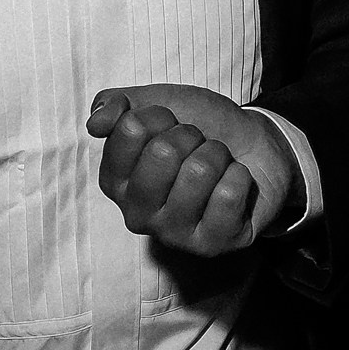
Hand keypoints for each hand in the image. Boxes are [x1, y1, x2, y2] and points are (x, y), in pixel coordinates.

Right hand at [86, 84, 299, 255]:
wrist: (254, 144)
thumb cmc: (200, 126)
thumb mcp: (156, 103)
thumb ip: (115, 106)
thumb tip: (94, 125)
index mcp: (115, 181)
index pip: (131, 130)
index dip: (160, 116)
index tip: (170, 125)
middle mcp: (137, 215)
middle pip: (163, 153)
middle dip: (190, 136)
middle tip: (197, 146)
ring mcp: (173, 234)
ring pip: (199, 172)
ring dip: (217, 155)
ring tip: (217, 164)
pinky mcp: (210, 246)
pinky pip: (228, 194)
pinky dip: (239, 176)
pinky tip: (233, 183)